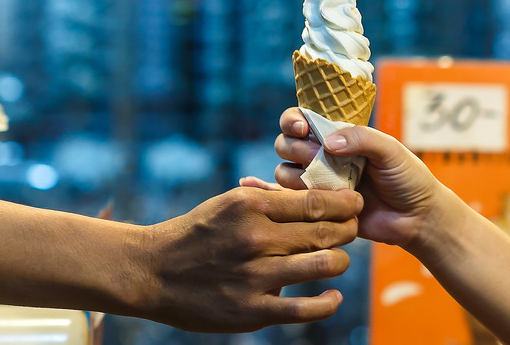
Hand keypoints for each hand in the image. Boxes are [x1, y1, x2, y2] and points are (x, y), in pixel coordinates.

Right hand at [135, 186, 362, 332]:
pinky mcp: (253, 310)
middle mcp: (256, 238)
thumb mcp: (228, 203)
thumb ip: (268, 202)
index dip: (344, 203)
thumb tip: (313, 198)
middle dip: (348, 229)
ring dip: (341, 261)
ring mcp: (256, 276)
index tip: (355, 203)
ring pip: (323, 265)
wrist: (153, 271)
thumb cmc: (195, 233)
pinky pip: (306, 309)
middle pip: (325, 232)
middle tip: (355, 228)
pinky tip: (333, 295)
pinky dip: (328, 302)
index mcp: (250, 205)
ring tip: (340, 259)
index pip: (315, 201)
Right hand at [273, 107, 444, 247]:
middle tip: (316, 156)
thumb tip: (327, 143)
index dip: (293, 120)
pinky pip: (294, 202)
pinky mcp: (318, 209)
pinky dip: (297, 198)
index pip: (301, 119)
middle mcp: (322, 157)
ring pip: (283, 173)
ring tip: (325, 183)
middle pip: (284, 144)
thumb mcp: (391, 149)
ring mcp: (318, 183)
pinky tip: (322, 200)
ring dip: (295, 175)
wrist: (418, 218)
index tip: (302, 128)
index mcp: (337, 136)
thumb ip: (362, 138)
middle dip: (294, 147)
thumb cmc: (408, 178)